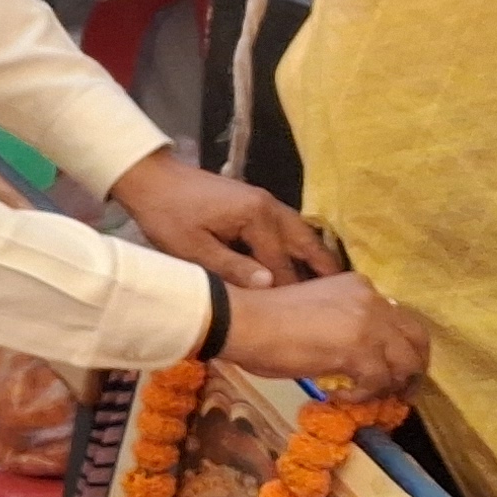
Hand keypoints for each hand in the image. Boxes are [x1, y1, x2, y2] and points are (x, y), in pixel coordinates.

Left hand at [111, 149, 340, 288]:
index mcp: (255, 216)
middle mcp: (268, 206)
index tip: (304, 316)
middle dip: (323, 269)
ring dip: (315, 256)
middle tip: (343, 296)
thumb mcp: (192, 248)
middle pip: (304, 242)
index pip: (281, 262)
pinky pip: (286, 228)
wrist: (153, 180)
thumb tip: (270, 284)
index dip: (290, 291)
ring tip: (333, 282)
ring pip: (300, 233)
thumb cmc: (168, 216)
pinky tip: (301, 263)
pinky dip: (298, 246)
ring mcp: (264, 202)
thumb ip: (231, 267)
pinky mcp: (255, 203)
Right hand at [217, 272, 427, 394]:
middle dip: (413, 368)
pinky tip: (341, 398)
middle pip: (416, 338)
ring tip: (369, 398)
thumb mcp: (318, 310)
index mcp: (361, 287)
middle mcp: (372, 300)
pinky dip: (363, 396)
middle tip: (401, 391)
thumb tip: (361, 356)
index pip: (400, 318)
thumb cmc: (266, 318)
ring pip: (405, 363)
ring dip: (391, 386)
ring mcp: (369, 324)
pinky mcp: (359, 350)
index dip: (400, 347)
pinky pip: (378, 382)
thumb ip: (346, 323)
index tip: (392, 368)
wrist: (244, 321)